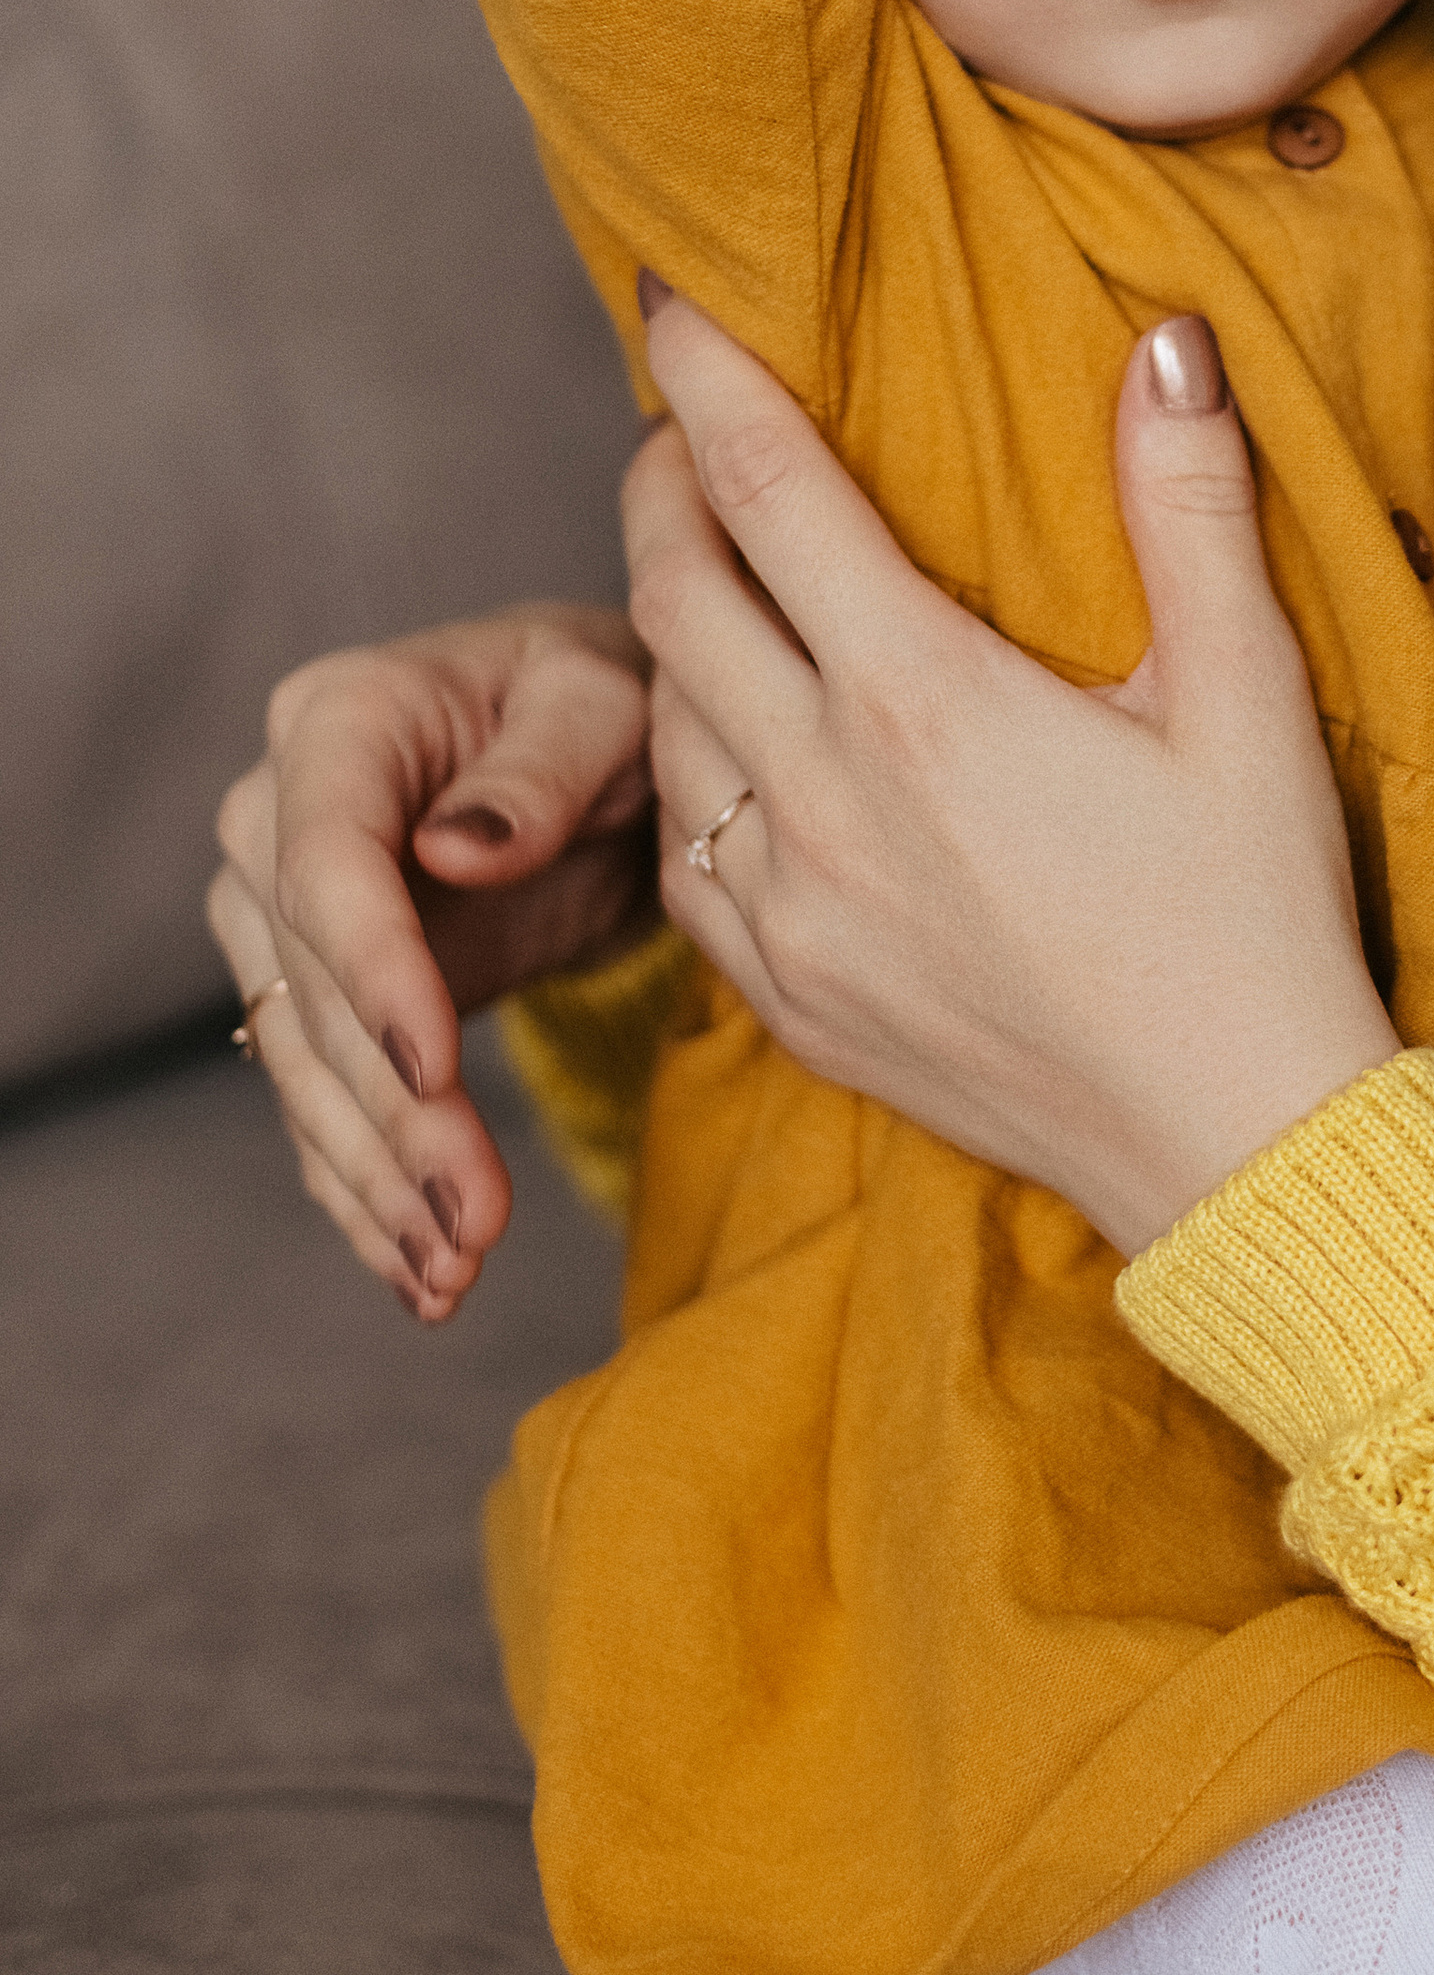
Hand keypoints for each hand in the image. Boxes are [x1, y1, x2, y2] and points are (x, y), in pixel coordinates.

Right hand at [206, 609, 656, 1318]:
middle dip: (391, 1112)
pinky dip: (368, 1194)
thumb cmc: (612, 697)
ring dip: (377, 1178)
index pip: (326, 859)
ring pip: (309, 1067)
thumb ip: (541, 771)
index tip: (437, 1069)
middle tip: (472, 1219)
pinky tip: (419, 1276)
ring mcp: (287, 916)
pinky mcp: (323, 999)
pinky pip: (326, 1106)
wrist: (604, 743)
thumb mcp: (606, 702)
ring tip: (454, 1271)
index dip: (372, 970)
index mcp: (340, 722)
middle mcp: (279, 819)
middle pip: (312, 985)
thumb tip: (456, 852)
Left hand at [625, 291, 1399, 1255]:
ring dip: (675, 632)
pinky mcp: (790, 997)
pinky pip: (684, 857)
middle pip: (673, 591)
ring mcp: (792, 909)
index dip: (706, 377)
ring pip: (665, 726)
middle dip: (662, 486)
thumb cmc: (1257, 916)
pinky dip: (692, 775)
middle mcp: (826, 797)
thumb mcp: (1249, 698)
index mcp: (926, 700)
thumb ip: (1192, 505)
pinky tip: (744, 750)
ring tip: (719, 580)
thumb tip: (1166, 341)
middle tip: (689, 431)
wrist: (1236, 1149)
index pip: (767, 490)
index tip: (670, 299)